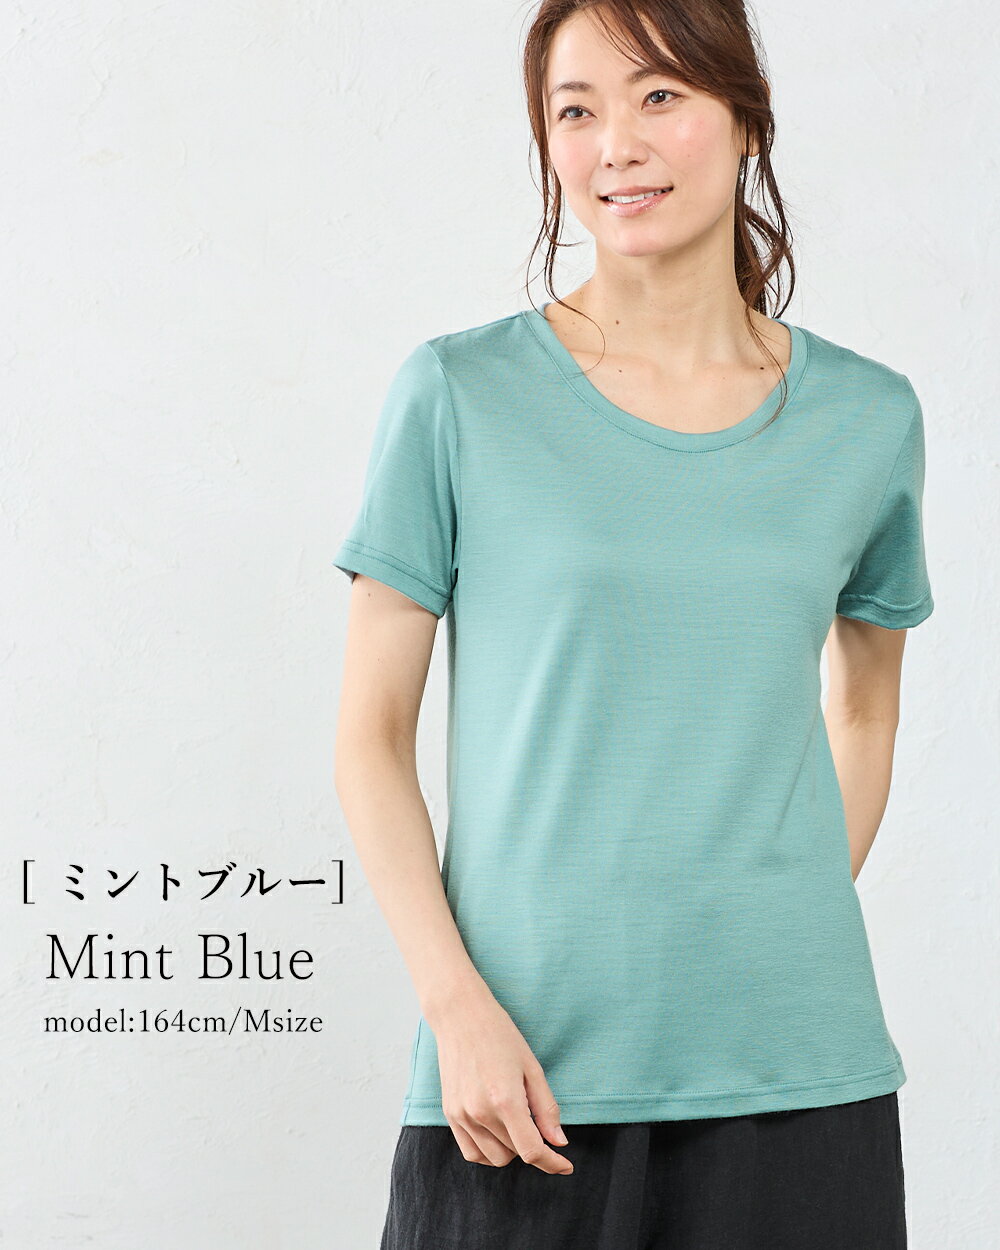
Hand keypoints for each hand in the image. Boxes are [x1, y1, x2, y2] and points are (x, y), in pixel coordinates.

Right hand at [431, 985, 573, 1174]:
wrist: (460, 1015)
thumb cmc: (500, 1035)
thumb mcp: (532, 1067)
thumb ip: (546, 1108)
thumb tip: (559, 1142)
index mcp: (505, 1100)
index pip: (531, 1151)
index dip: (552, 1163)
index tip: (565, 1165)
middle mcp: (480, 1113)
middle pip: (514, 1154)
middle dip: (531, 1146)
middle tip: (535, 1119)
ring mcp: (461, 1115)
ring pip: (493, 1158)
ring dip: (511, 1149)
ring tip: (515, 1120)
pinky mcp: (450, 1114)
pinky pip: (471, 1152)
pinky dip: (488, 1151)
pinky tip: (497, 1132)